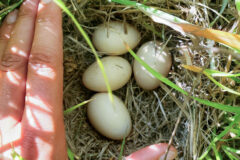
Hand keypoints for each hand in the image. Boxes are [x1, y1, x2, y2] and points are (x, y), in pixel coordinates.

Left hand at [0, 0, 66, 158]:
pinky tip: (0, 43)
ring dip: (7, 37)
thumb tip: (169, 149)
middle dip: (28, 26)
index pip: (46, 69)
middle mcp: (13, 122)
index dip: (49, 34)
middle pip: (18, 62)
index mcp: (44, 132)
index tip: (52, 8)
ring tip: (17, 12)